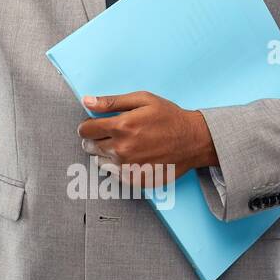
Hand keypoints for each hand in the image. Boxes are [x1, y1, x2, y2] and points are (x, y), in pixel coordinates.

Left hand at [76, 91, 217, 188]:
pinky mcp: (135, 179)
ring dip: (106, 153)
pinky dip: (117, 166)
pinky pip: (113, 174)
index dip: (87, 126)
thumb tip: (86, 101)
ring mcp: (128, 167)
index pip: (85, 130)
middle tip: (112, 134)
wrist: (193, 141)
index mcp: (121, 127)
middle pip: (90, 146)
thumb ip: (111, 102)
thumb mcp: (142, 100)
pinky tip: (132, 156)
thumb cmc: (169, 117)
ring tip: (124, 144)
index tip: (94, 125)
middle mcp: (122, 149)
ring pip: (99, 161)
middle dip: (95, 139)